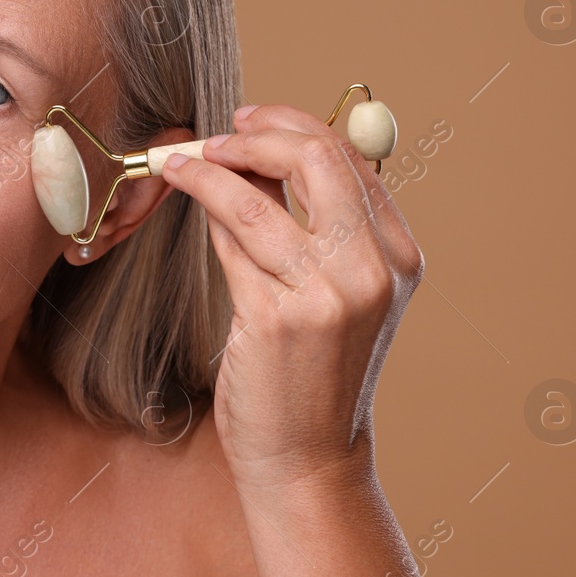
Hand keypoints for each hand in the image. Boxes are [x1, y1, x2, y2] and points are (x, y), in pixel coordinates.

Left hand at [159, 103, 424, 494]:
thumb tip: (257, 153)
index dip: (291, 125)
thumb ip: (311, 225)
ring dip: (207, 170)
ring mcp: (327, 295)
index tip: (247, 119)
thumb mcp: (335, 292)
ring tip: (177, 163)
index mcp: (399, 255)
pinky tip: (189, 207)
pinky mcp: (275, 318)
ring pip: (255, 199)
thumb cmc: (311, 371)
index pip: (349, 157)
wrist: (308, 457)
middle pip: (314, 160)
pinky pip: (229, 243)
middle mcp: (372, 270)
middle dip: (255, 135)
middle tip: (213, 135)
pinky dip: (205, 216)